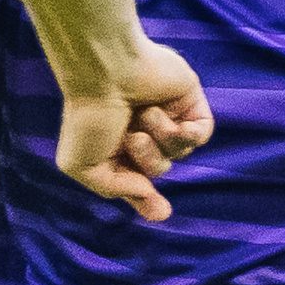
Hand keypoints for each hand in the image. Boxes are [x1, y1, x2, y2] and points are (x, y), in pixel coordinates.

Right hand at [55, 40, 213, 221]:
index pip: (139, 181)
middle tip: (131, 136)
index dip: (148, 199)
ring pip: (180, 153)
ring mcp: (168, 116)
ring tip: (143, 117)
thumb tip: (148, 195)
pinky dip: (183, 131)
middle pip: (159, 170)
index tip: (161, 212)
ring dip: (161, 140)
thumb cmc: (89, 117)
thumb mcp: (83, 167)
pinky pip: (201, 136)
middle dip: (147, 160)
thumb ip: (115, 189)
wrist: (105, 73)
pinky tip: (163, 114)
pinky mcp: (189, 101)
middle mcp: (144, 132)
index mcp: (118, 147)